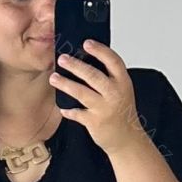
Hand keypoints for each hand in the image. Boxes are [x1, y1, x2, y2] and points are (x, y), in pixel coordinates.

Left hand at [49, 41, 142, 155]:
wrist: (126, 138)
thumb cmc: (121, 111)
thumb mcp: (122, 89)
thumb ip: (109, 76)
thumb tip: (85, 59)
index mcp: (123, 82)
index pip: (113, 61)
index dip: (100, 50)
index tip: (86, 43)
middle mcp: (114, 93)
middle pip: (93, 76)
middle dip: (76, 66)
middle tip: (62, 59)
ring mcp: (104, 108)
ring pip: (82, 93)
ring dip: (66, 84)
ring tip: (54, 77)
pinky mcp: (95, 122)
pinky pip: (77, 114)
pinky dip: (69, 111)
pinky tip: (62, 107)